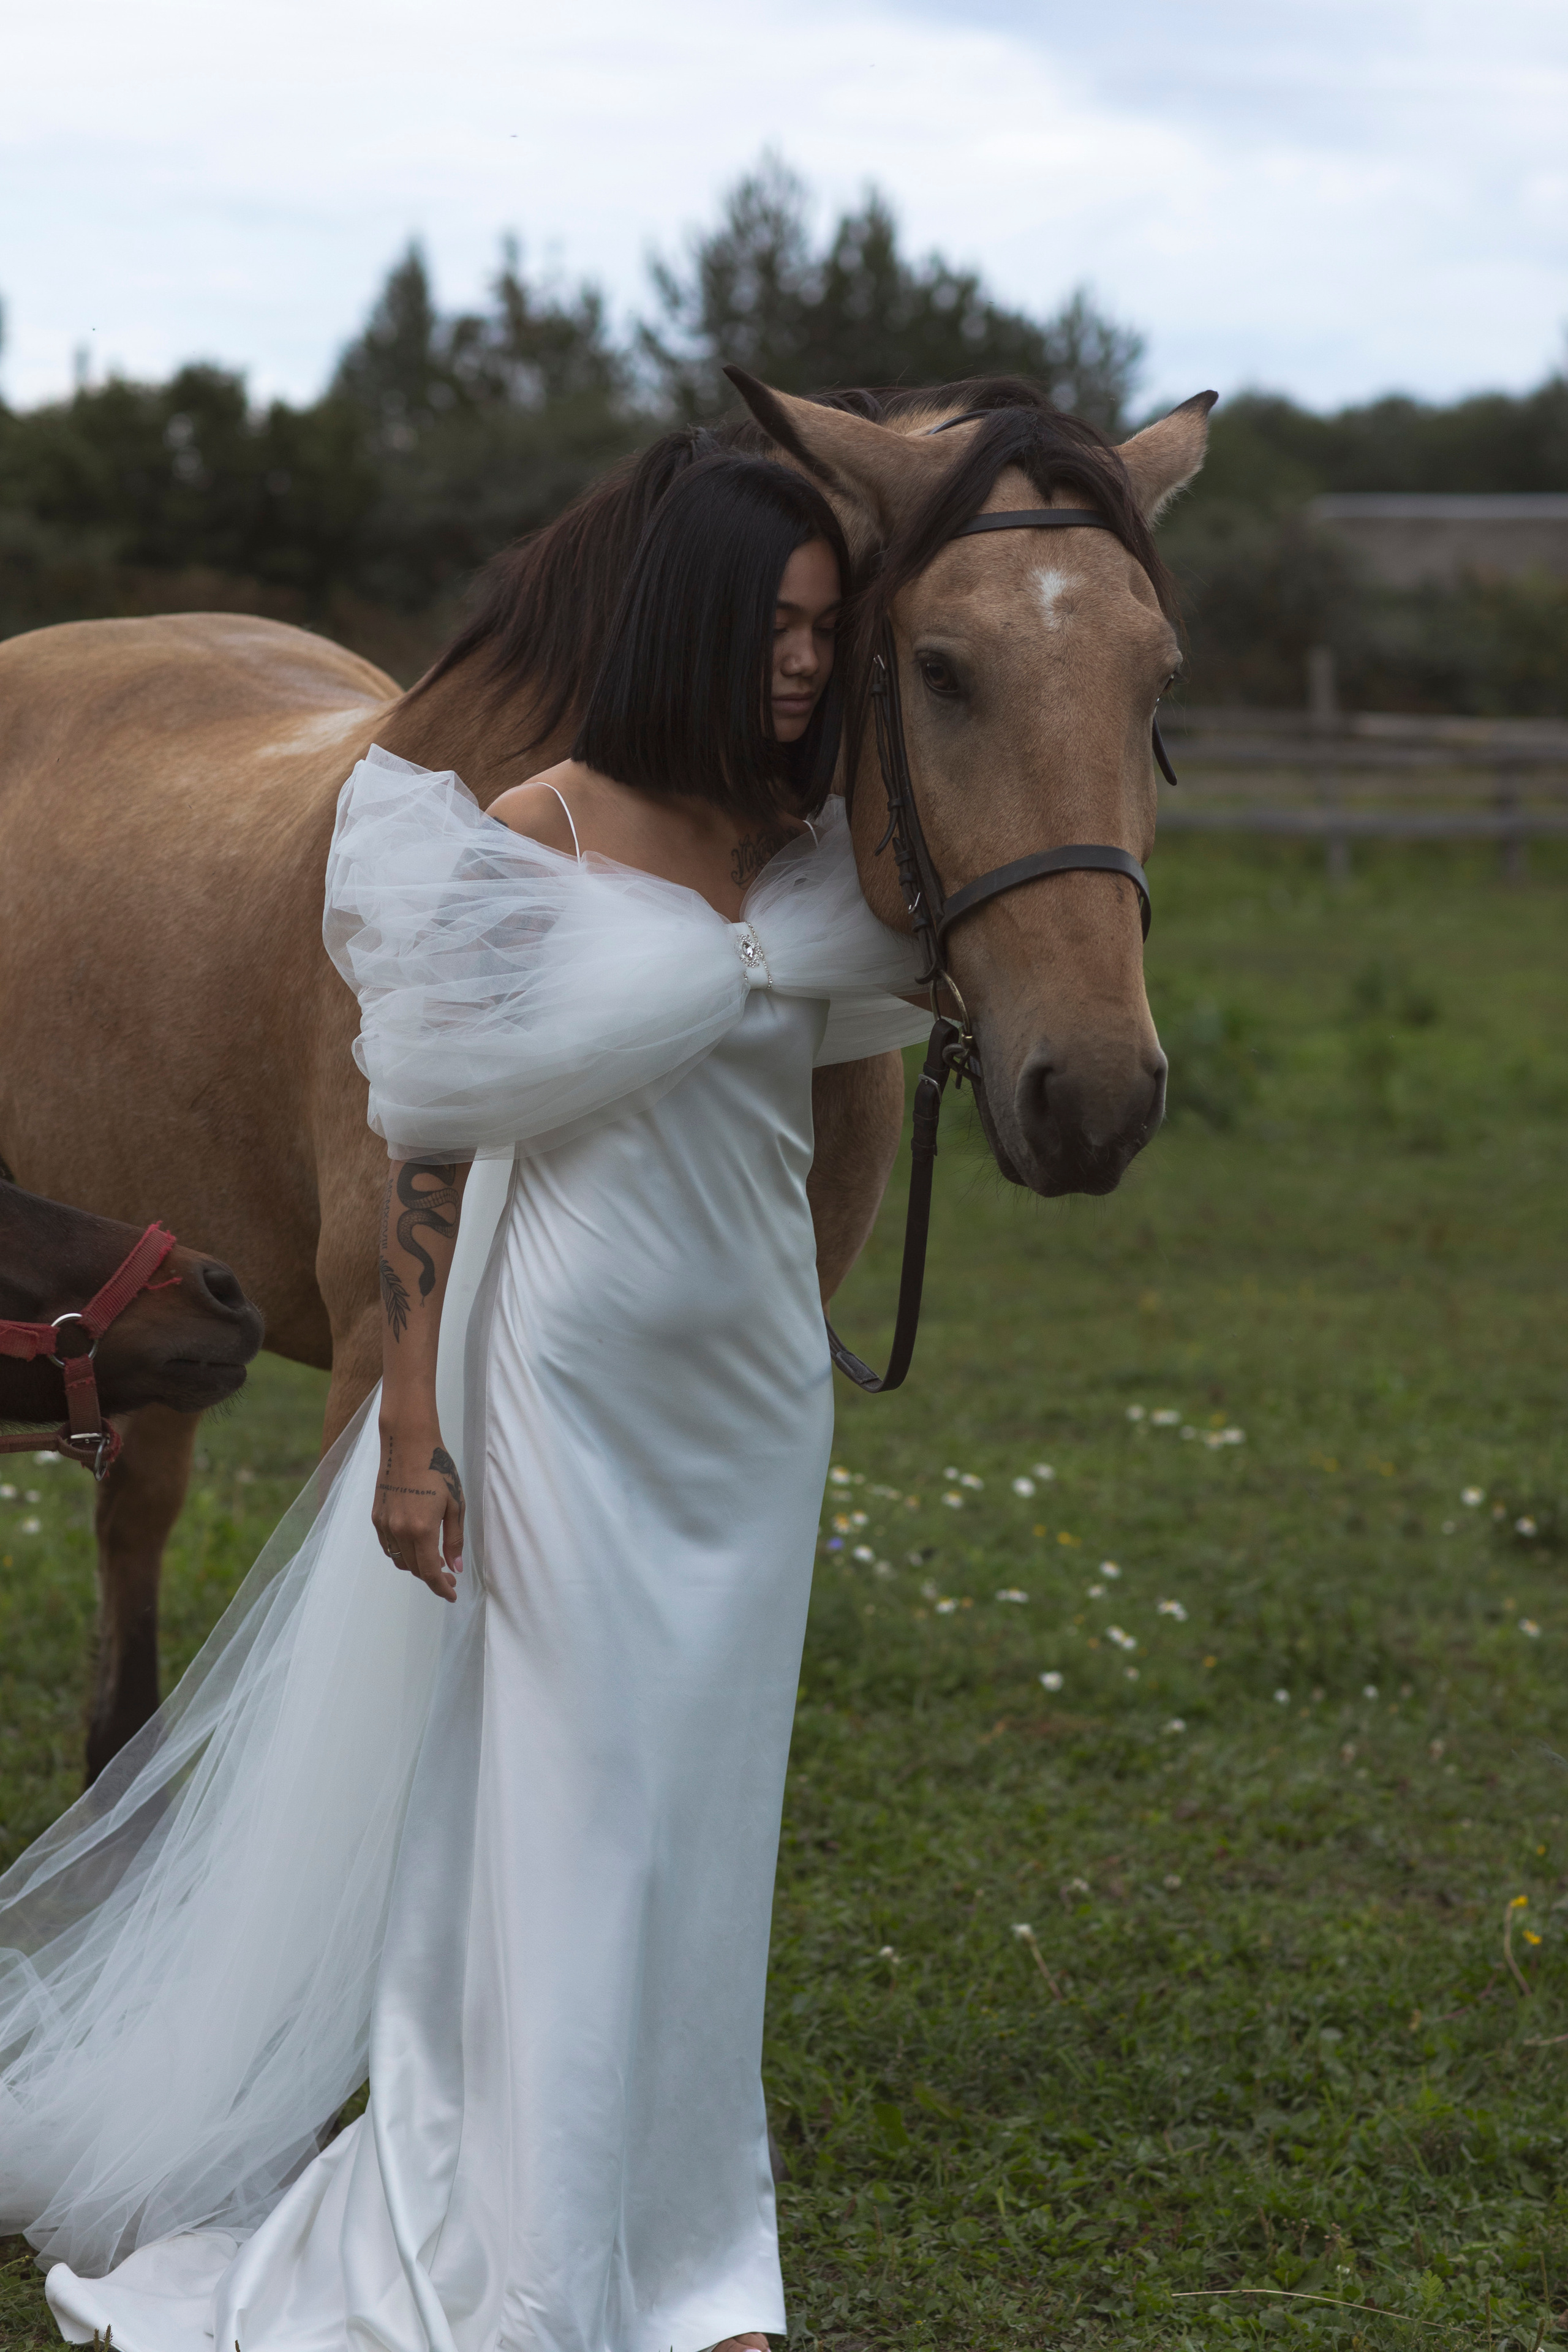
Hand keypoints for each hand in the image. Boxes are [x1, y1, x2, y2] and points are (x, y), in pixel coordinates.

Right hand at [373, 1420, 465, 1601]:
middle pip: (414, 1569)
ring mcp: (384, 1524)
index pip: (429, 1572)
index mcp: (421, 1529)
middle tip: (449, 1574)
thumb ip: (454, 1539)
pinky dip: (401, 1553)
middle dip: (432, 1577)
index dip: (441, 1588)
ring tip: (434, 1559)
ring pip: (399, 1560)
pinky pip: (388, 1546)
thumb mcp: (455, 1504)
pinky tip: (415, 1545)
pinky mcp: (376, 1516)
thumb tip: (454, 1567)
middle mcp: (399, 1531)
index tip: (452, 1594)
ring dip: (416, 1565)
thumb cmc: (437, 1469)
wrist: (407, 1442)